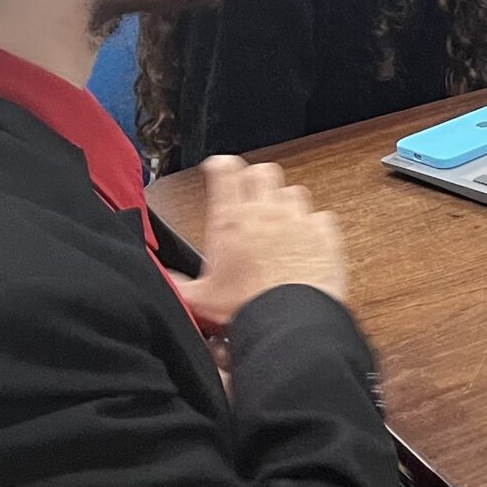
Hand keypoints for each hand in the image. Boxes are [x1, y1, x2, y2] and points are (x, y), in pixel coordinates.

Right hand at [174, 157, 348, 332]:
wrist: (289, 320)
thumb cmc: (247, 307)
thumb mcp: (199, 298)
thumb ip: (176, 283)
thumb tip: (162, 280)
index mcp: (232, 220)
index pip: (225, 171)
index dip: (220, 165)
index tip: (217, 169)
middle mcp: (266, 213)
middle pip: (263, 171)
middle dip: (255, 179)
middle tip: (249, 195)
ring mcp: (299, 220)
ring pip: (293, 190)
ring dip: (284, 201)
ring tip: (277, 220)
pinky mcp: (324, 235)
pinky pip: (321, 216)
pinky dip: (313, 224)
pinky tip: (305, 238)